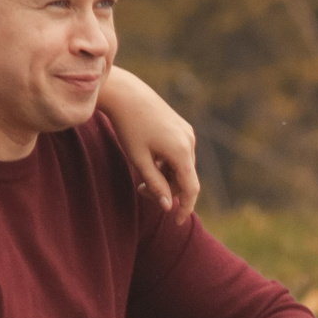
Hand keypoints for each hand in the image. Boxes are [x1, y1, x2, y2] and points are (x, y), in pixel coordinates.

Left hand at [97, 68, 200, 217]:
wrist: (126, 94)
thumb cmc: (128, 127)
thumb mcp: (139, 160)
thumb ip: (155, 185)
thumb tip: (169, 206)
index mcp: (180, 151)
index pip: (191, 189)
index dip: (185, 208)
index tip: (175, 222)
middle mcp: (189, 142)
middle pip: (185, 178)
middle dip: (168, 190)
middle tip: (142, 191)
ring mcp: (187, 133)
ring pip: (182, 167)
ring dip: (167, 178)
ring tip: (142, 177)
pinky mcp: (182, 128)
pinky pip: (180, 155)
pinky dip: (168, 165)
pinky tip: (150, 160)